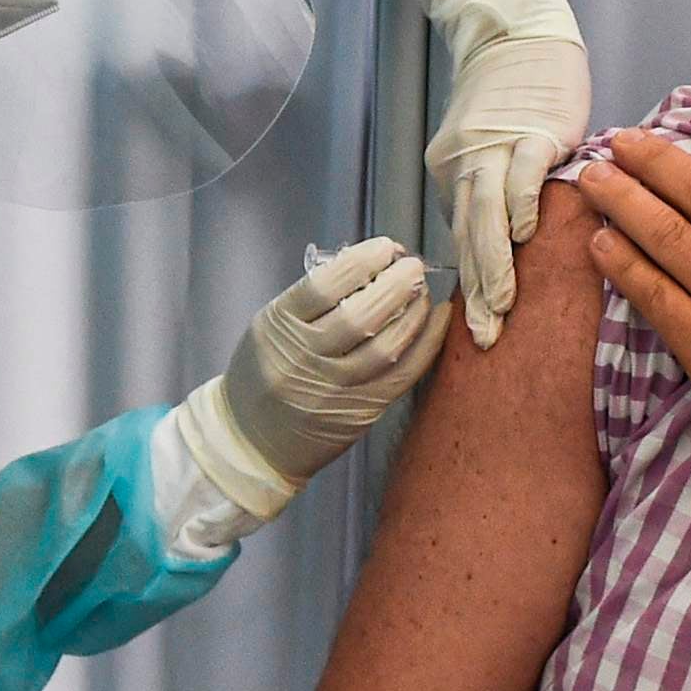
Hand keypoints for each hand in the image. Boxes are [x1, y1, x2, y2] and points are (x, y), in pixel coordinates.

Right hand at [182, 239, 456, 525]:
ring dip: (414, 313)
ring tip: (424, 291)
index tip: (385, 248)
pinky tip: (436, 321)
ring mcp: (335, 389)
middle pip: (360, 316)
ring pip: (386, 347)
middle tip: (414, 266)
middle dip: (396, 284)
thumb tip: (368, 269)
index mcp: (278, 328)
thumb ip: (309, 302)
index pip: (323, 287)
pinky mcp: (361, 411)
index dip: (361, 262)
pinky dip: (425, 345)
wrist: (253, 442)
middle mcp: (306, 360)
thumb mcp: (269, 328)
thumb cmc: (261, 375)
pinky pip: (402, 375)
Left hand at [416, 0, 591, 346]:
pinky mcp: (533, 132)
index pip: (461, 239)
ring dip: (494, 266)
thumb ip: (490, 188)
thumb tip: (503, 239)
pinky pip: (522, 175)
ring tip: (500, 310)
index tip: (474, 329)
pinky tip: (525, 238)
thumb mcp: (485, 146)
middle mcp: (467, 164)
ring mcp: (498, 148)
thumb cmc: (512, 94)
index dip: (469, 286)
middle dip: (477, 295)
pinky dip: (520, 206)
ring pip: (488, 216)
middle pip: (468, 238)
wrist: (519, 33)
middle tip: (483, 340)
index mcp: (453, 171)